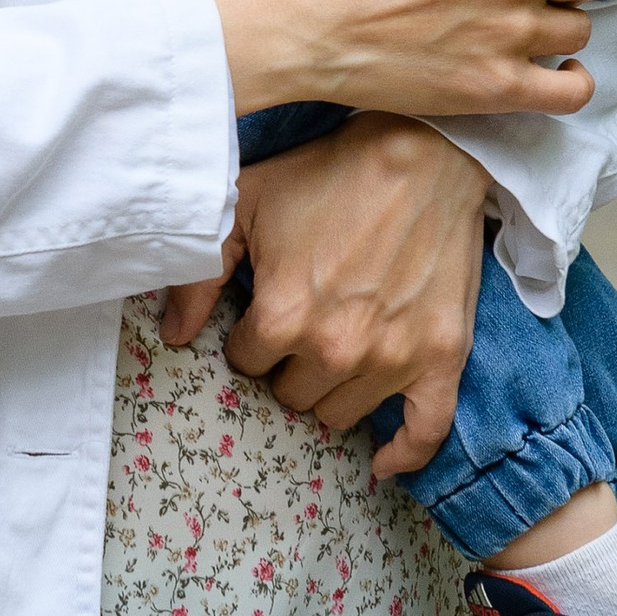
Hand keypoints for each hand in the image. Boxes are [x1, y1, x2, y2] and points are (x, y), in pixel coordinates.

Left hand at [161, 116, 487, 479]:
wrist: (424, 153)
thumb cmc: (329, 173)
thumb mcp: (247, 203)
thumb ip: (200, 273)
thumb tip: (173, 334)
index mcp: (284, 315)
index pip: (247, 363)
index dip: (252, 336)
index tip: (267, 309)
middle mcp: (337, 347)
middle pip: (291, 393)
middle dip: (289, 363)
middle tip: (306, 321)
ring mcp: (394, 358)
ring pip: (339, 414)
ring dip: (331, 389)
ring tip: (338, 345)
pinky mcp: (442, 357)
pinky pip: (424, 432)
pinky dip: (402, 454)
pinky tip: (380, 463)